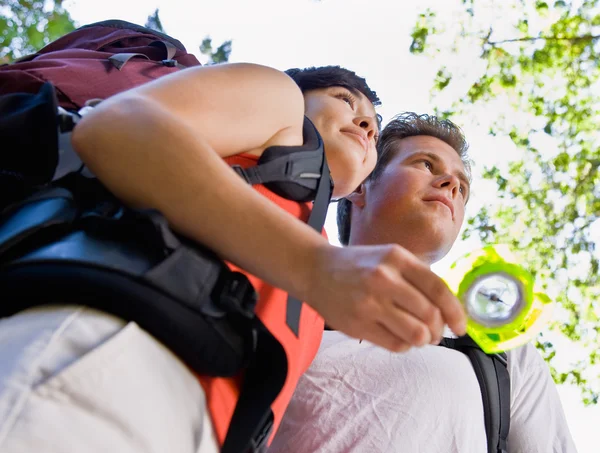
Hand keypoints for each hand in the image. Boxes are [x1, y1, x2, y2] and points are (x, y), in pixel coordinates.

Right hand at [304, 244, 466, 351]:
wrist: (315, 269)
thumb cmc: (358, 265)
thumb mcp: (389, 257)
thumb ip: (417, 278)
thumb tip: (447, 311)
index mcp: (397, 258)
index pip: (438, 289)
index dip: (455, 312)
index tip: (460, 327)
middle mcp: (384, 279)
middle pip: (430, 315)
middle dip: (438, 331)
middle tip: (435, 334)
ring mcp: (369, 303)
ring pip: (416, 334)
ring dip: (423, 340)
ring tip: (418, 337)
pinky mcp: (357, 324)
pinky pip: (395, 345)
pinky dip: (405, 346)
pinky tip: (399, 338)